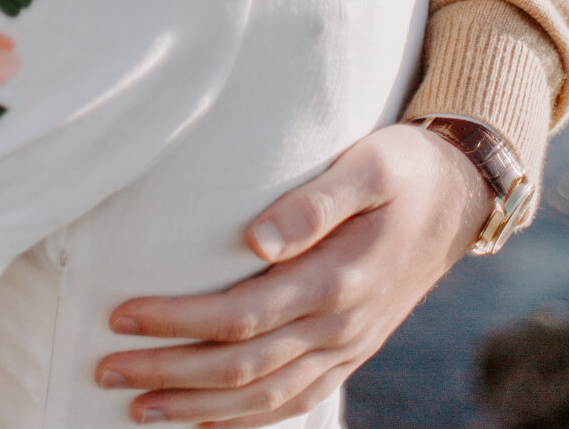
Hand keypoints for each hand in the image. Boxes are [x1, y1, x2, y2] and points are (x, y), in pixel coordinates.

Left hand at [95, 122, 492, 423]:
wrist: (462, 198)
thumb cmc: (406, 168)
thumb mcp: (370, 165)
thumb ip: (314, 202)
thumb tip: (254, 239)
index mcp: (336, 280)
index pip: (240, 317)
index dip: (178, 322)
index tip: (122, 315)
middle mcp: (340, 326)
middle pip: (240, 368)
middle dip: (168, 373)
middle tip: (106, 370)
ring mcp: (348, 346)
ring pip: (264, 397)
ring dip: (197, 408)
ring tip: (137, 408)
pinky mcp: (352, 349)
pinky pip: (296, 400)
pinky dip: (248, 421)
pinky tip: (208, 423)